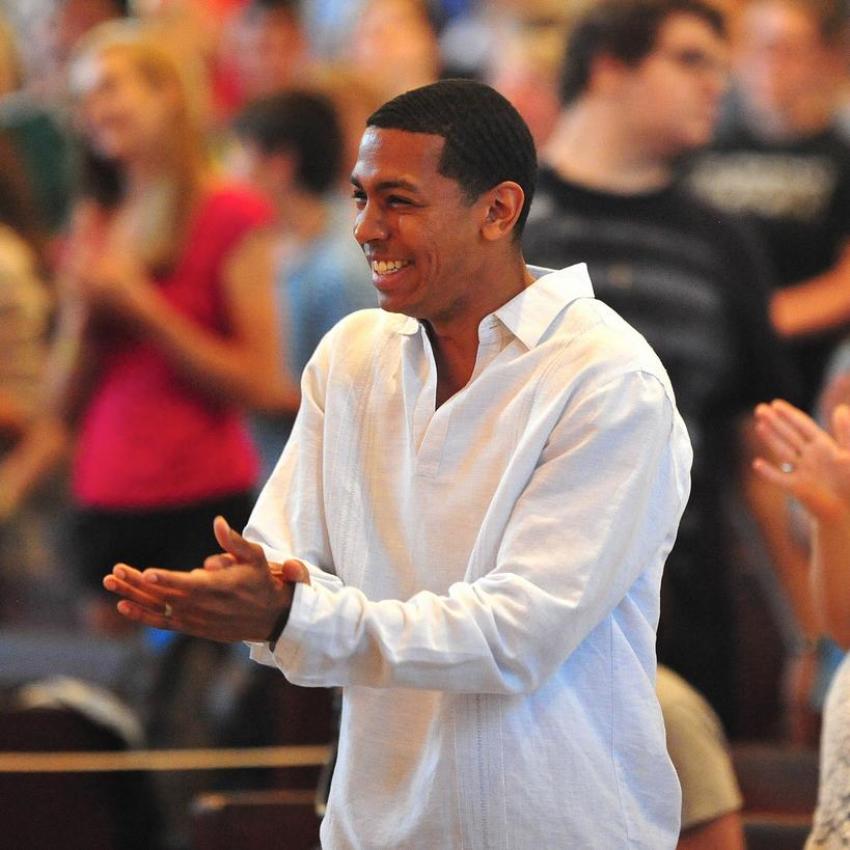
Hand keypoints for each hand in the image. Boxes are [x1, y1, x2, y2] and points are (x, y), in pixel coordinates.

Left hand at [103, 515, 309, 641]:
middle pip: (166, 596)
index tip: (147, 574)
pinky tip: (123, 606)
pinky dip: (143, 616)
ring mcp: (197, 620)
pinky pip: (163, 622)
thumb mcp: (256, 557)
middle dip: (138, 584)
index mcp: (220, 588)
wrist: (271, 618)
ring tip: (110, 582)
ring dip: (133, 596)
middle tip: (114, 572)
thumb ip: (234, 541)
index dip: (168, 580)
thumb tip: (217, 522)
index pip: (189, 584)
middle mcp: (205, 607)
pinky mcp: (193, 628)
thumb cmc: (262, 581)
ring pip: (159, 608)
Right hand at [753, 399, 849, 519]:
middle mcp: (809, 456)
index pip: (802, 426)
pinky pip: (779, 478)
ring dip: (770, 439)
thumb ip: (845, 433)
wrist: (846, 508)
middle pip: (789, 435)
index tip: (775, 403)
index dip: (789, 414)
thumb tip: (841, 408)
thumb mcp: (849, 455)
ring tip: (759, 426)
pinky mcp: (796, 488)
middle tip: (759, 409)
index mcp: (823, 446)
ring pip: (782, 451)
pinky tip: (757, 464)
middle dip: (774, 421)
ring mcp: (801, 471)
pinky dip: (768, 472)